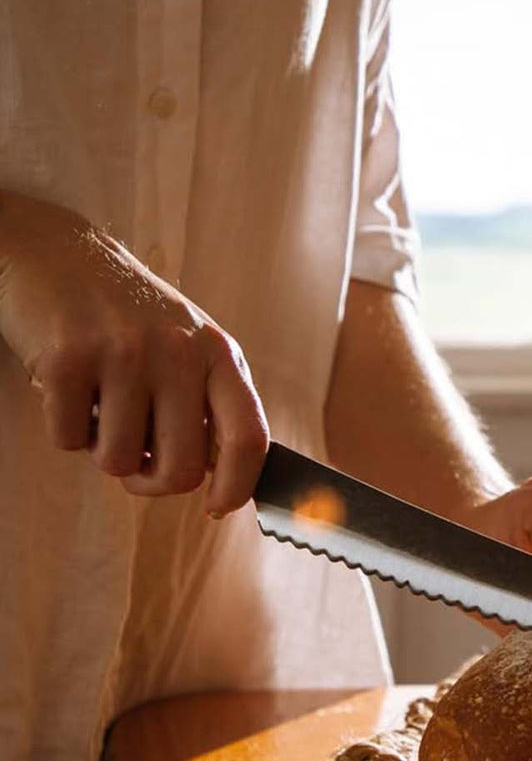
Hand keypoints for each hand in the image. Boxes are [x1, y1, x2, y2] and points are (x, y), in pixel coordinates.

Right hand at [0, 193, 268, 512]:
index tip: (216, 507)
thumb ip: (207, 403)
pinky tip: (68, 386)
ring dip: (101, 450)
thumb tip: (220, 481)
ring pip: (118, 462)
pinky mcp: (68, 359)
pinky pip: (68, 440)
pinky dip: (63, 428)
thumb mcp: (186, 346)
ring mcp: (124, 353)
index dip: (237, 486)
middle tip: (132, 458)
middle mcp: (179, 352)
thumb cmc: (125, 315)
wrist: (54, 253)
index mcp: (218, 354)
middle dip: (151, 481)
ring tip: (99, 404)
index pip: (249, 438)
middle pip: (181, 469)